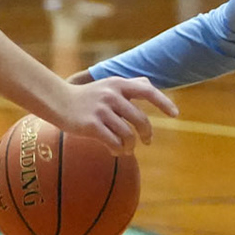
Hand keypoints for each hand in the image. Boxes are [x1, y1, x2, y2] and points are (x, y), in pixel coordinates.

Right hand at [56, 76, 178, 153]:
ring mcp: (101, 110)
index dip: (164, 103)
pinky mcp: (91, 125)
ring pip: (128, 135)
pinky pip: (113, 143)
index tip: (176, 114)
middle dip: (146, 134)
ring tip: (126, 150)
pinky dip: (117, 150)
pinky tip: (114, 151)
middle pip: (141, 120)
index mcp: (119, 85)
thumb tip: (149, 83)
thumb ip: (129, 84)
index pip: (147, 91)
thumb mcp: (108, 85)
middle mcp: (112, 95)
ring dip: (130, 147)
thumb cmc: (87, 96)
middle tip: (147, 142)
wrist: (58, 102)